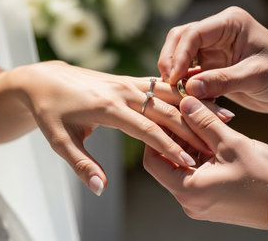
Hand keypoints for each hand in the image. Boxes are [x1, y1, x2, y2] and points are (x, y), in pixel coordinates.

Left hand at [1, 61, 227, 195]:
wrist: (45, 79)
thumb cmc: (51, 112)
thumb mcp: (60, 141)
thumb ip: (82, 165)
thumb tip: (101, 188)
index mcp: (108, 108)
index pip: (147, 130)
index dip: (170, 147)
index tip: (190, 162)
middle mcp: (122, 92)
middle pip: (165, 110)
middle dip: (192, 128)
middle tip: (218, 142)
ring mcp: (126, 83)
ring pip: (169, 93)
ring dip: (194, 106)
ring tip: (222, 115)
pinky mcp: (128, 79)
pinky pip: (160, 84)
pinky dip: (181, 92)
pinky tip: (200, 98)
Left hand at [143, 96, 267, 228]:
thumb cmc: (264, 177)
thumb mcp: (231, 144)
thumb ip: (204, 121)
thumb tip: (185, 101)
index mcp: (188, 190)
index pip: (152, 160)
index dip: (157, 135)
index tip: (167, 116)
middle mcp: (190, 201)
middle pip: (168, 163)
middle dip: (176, 137)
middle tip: (187, 114)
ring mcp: (201, 202)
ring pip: (184, 168)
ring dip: (190, 145)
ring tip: (204, 123)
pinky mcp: (212, 201)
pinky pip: (197, 175)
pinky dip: (201, 157)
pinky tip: (213, 138)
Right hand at [158, 6, 267, 112]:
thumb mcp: (256, 77)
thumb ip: (223, 81)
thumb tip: (189, 88)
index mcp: (230, 23)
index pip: (194, 33)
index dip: (179, 55)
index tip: (174, 78)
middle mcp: (217, 32)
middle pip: (180, 39)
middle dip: (170, 60)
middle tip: (168, 84)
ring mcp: (212, 48)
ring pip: (180, 54)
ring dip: (174, 72)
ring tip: (173, 92)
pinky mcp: (211, 65)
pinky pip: (188, 71)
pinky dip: (183, 83)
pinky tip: (182, 96)